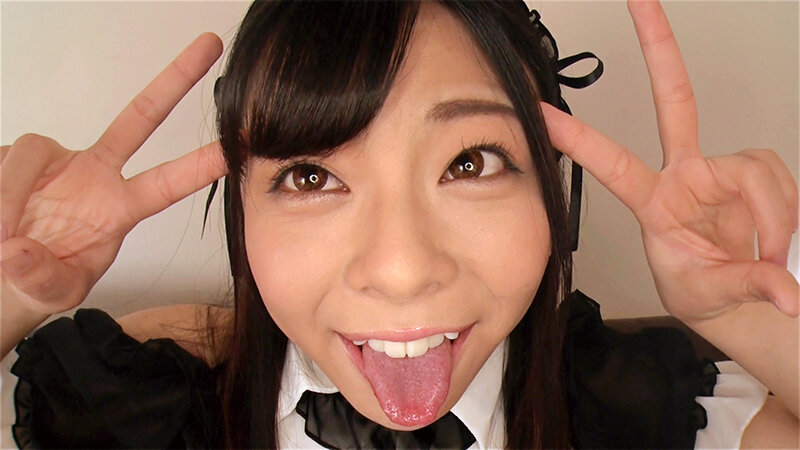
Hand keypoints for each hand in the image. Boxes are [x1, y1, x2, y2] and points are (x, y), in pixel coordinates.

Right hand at [0, 33, 226, 315]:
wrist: (1, 275)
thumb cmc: (42, 279)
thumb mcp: (54, 291)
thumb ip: (43, 278)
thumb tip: (19, 251)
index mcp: (120, 207)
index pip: (169, 181)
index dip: (203, 163)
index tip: (240, 140)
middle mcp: (95, 174)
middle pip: (139, 118)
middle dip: (173, 82)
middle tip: (210, 45)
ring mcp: (57, 162)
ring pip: (34, 150)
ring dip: (12, 193)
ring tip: (3, 233)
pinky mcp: (16, 159)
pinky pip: (1, 164)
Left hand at [542, 0, 798, 323]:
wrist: (730, 302)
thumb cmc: (701, 291)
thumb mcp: (709, 294)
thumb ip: (746, 285)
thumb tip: (785, 289)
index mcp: (653, 202)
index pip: (611, 163)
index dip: (577, 138)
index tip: (541, 111)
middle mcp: (682, 175)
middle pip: (675, 99)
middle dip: (659, 47)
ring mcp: (716, 171)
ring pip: (753, 164)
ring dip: (772, 211)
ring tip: (768, 255)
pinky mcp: (749, 175)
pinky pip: (777, 177)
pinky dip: (785, 212)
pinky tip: (777, 240)